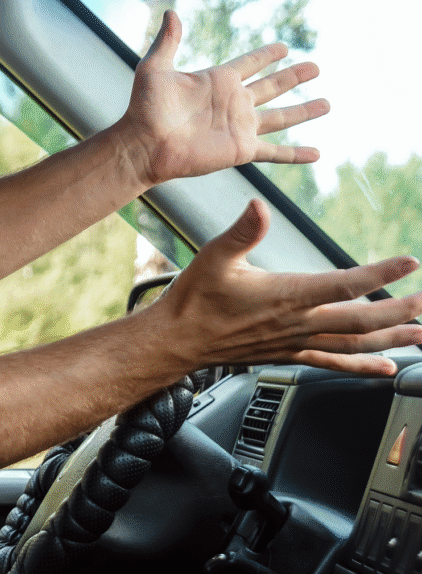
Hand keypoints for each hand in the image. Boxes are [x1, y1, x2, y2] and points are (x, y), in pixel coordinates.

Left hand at [122, 10, 330, 186]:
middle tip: (316, 67)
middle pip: (272, 86)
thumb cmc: (145, 108)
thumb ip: (168, 41)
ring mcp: (240, 126)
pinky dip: (296, 154)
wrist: (145, 144)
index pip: (250, 63)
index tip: (283, 48)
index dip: (266, 55)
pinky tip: (316, 153)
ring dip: (303, 111)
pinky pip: (275, 152)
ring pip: (280, 117)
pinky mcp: (241, 149)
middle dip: (293, 77)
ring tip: (327, 103)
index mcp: (218, 80)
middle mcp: (233, 102)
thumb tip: (171, 12)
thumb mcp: (155, 68)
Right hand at [150, 200, 421, 375]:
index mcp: (285, 296)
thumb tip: (259, 206)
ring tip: (420, 336)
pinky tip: (384, 367)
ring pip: (353, 344)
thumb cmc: (194, 300)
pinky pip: (332, 362)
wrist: (176, 341)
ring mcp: (294, 342)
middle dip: (399, 313)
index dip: (380, 275)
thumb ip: (242, 231)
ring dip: (392, 340)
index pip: (344, 286)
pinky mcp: (287, 353)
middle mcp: (296, 323)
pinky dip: (362, 365)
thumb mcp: (214, 257)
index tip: (409, 262)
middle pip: (360, 321)